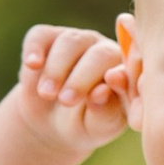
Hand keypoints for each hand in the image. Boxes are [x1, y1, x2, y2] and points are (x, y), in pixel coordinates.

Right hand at [14, 24, 131, 164]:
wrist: (50, 123)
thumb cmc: (85, 124)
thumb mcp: (97, 128)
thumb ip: (105, 113)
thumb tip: (101, 92)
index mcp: (127, 70)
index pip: (131, 66)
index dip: (121, 73)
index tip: (111, 82)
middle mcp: (104, 49)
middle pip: (98, 53)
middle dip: (81, 77)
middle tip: (66, 101)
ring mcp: (77, 40)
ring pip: (69, 42)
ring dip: (56, 69)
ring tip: (47, 94)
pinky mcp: (47, 38)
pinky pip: (40, 36)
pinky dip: (35, 48)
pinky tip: (32, 64)